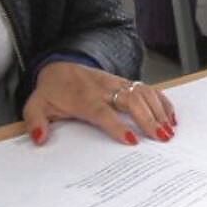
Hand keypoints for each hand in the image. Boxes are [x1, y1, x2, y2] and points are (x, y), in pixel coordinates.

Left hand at [23, 61, 176, 144]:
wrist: (60, 66)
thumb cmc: (52, 91)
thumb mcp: (36, 105)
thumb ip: (35, 121)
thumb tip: (40, 139)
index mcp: (83, 97)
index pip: (102, 111)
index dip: (117, 125)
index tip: (132, 141)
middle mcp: (103, 89)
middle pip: (131, 101)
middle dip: (148, 119)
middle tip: (161, 138)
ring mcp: (117, 83)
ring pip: (143, 93)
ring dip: (159, 111)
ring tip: (170, 131)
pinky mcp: (125, 82)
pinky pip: (148, 89)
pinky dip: (162, 101)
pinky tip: (171, 117)